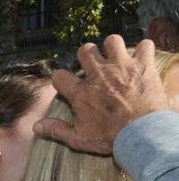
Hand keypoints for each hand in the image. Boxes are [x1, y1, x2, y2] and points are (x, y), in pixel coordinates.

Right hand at [35, 36, 168, 154]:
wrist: (141, 133)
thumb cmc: (110, 138)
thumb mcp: (78, 139)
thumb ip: (56, 130)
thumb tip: (36, 126)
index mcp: (81, 93)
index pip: (60, 76)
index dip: (61, 79)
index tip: (68, 84)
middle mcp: (98, 75)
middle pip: (85, 51)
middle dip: (88, 55)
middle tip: (94, 65)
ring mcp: (121, 67)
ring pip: (112, 41)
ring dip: (113, 47)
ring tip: (117, 57)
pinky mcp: (143, 64)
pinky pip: (144, 45)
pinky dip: (143, 50)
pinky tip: (142, 59)